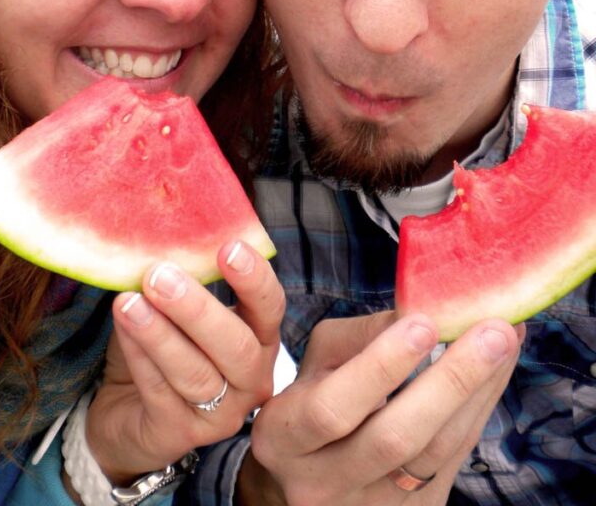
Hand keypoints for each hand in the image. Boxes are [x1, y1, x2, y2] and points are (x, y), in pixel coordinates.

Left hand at [87, 240, 285, 484]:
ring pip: (196, 373)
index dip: (253, 279)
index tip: (228, 247)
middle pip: (235, 345)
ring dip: (160, 334)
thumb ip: (181, 277)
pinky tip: (123, 330)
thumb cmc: (160, 346)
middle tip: (159, 275)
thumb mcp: (175, 308)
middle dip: (197, 309)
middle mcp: (251, 378)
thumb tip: (162, 233)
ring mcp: (220, 414)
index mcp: (258, 338)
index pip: (270, 307)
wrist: (125, 411)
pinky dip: (141, 358)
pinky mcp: (181, 435)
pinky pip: (161, 394)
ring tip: (128, 302)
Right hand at [239, 311, 523, 505]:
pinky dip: (478, 411)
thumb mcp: (317, 363)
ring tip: (507, 339)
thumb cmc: (314, 399)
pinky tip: (496, 372)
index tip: (424, 322)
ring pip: (435, 455)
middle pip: (395, 439)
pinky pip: (453, 462)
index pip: (334, 407)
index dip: (380, 367)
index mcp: (285, 437)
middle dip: (450, 380)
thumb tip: (420, 307)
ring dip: (478, 393)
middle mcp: (322, 485)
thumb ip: (361, 336)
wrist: (308, 480)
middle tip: (495, 329)